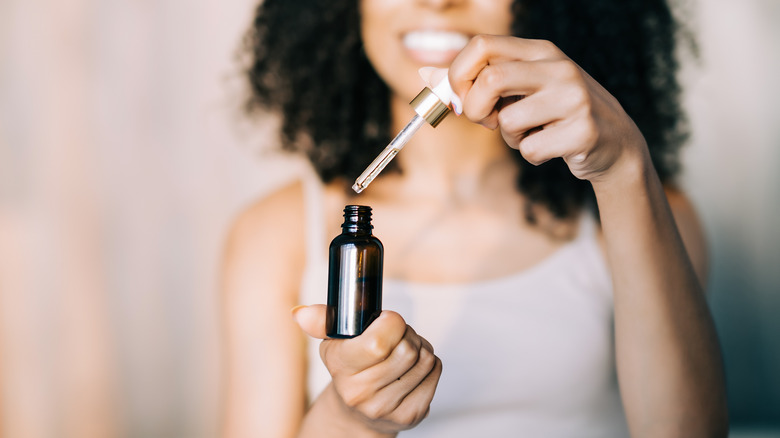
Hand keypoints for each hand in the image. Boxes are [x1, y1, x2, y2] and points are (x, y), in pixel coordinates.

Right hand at [293, 305, 441, 433]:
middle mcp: (361, 393)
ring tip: (403, 351)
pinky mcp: (411, 415)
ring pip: (425, 359)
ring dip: (421, 347)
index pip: (378, 343)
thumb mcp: (333, 343)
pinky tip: (412, 368)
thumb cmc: (350, 368)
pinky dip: (430, 363)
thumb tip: (300, 313)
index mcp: (340, 369)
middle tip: (397, 337)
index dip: (391, 324)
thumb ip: (320, 322)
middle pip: (407, 349)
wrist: (357, 413)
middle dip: (407, 334)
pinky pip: (435, 372)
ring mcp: (386, 408)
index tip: (386, 321)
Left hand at [446, 34, 648, 184]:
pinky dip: (531, 155)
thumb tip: (428, 79)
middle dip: (476, 109)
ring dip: (510, 138)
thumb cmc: (555, 114)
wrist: (614, 142)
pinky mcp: (583, 131)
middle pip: (490, 79)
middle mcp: (559, 67)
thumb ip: (480, 82)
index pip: (481, 46)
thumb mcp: (521, 90)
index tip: (462, 98)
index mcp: (539, 51)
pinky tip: (552, 146)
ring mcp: (575, 97)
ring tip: (532, 133)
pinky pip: (530, 150)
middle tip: (488, 122)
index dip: (458, 75)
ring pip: (509, 121)